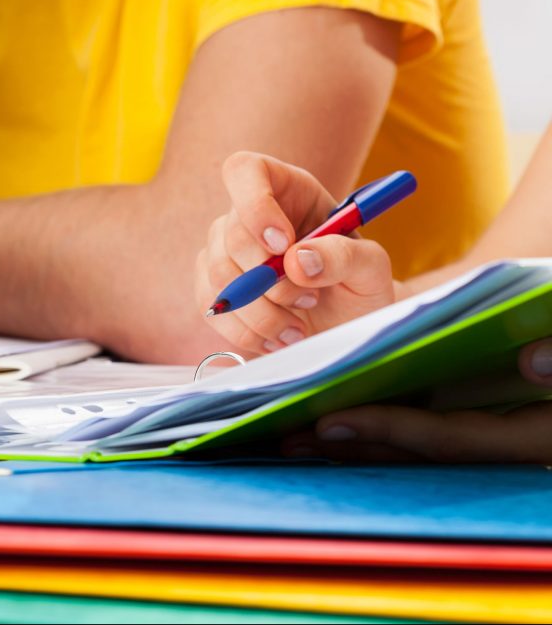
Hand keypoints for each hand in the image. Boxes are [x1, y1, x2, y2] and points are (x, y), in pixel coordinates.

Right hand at [195, 151, 398, 356]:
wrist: (345, 324)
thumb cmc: (358, 287)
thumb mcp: (371, 268)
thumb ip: (345, 255)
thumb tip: (298, 261)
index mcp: (287, 190)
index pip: (245, 171)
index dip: (255, 206)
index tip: (283, 245)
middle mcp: (247, 215)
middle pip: (232, 235)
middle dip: (270, 279)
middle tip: (309, 300)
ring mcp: (223, 251)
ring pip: (219, 275)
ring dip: (262, 311)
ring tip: (297, 326)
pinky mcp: (212, 287)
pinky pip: (212, 307)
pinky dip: (246, 331)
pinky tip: (276, 337)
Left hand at [282, 339, 551, 461]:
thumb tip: (533, 361)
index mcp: (536, 436)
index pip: (451, 440)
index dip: (391, 430)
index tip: (330, 422)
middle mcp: (505, 451)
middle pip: (417, 457)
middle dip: (353, 447)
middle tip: (289, 439)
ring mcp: (484, 446)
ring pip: (409, 456)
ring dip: (352, 448)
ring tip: (292, 439)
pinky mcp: (468, 433)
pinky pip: (413, 442)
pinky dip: (371, 436)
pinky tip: (326, 429)